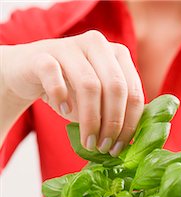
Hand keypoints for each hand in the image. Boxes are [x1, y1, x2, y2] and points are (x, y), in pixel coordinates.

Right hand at [1, 31, 143, 154]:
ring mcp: (69, 46)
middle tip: (104, 147)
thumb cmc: (69, 91)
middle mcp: (97, 44)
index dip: (129, 124)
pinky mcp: (42, 54)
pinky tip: (64, 111)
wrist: (27, 73)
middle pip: (115, 87)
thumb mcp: (99, 103)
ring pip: (89, 84)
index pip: (133, 92)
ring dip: (90, 120)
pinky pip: (54, 74)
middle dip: (112, 123)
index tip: (118, 148)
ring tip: (87, 142)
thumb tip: (128, 144)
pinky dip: (60, 96)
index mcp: (118, 55)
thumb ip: (116, 115)